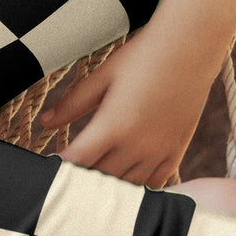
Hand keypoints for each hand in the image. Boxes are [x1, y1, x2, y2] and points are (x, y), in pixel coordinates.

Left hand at [38, 0, 235, 186]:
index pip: (78, 161)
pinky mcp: (176, 151)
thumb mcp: (102, 75)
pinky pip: (154, 183)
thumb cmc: (143, 56)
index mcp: (113, 126)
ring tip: (92, 179)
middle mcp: (137, 146)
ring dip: (107, 185)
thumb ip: (73, 103)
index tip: (49, 167)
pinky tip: (124, 181)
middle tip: (66, 175)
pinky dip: (136, 187)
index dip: (60, 168)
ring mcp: (159, 152)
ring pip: (126, 186)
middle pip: (99, 178)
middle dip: (80, 178)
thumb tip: (45, 123)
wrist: (190, 47)